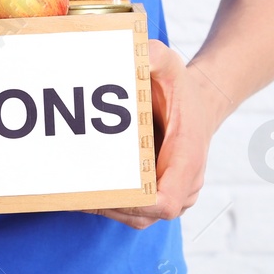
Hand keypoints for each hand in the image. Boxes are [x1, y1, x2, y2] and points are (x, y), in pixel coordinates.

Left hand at [89, 39, 232, 230]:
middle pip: (146, 213)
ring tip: (72, 195)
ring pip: (138, 216)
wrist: (201, 103)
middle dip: (110, 205)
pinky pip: (136, 211)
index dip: (140, 204)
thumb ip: (155, 57)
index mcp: (188, 156)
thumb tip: (138, 58)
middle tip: (75, 192)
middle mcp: (186, 182)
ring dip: (106, 208)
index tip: (111, 194)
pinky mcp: (162, 194)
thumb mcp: (171, 64)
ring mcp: (175, 193)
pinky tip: (83, 192)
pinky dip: (111, 205)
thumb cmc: (183, 87)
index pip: (169, 199)